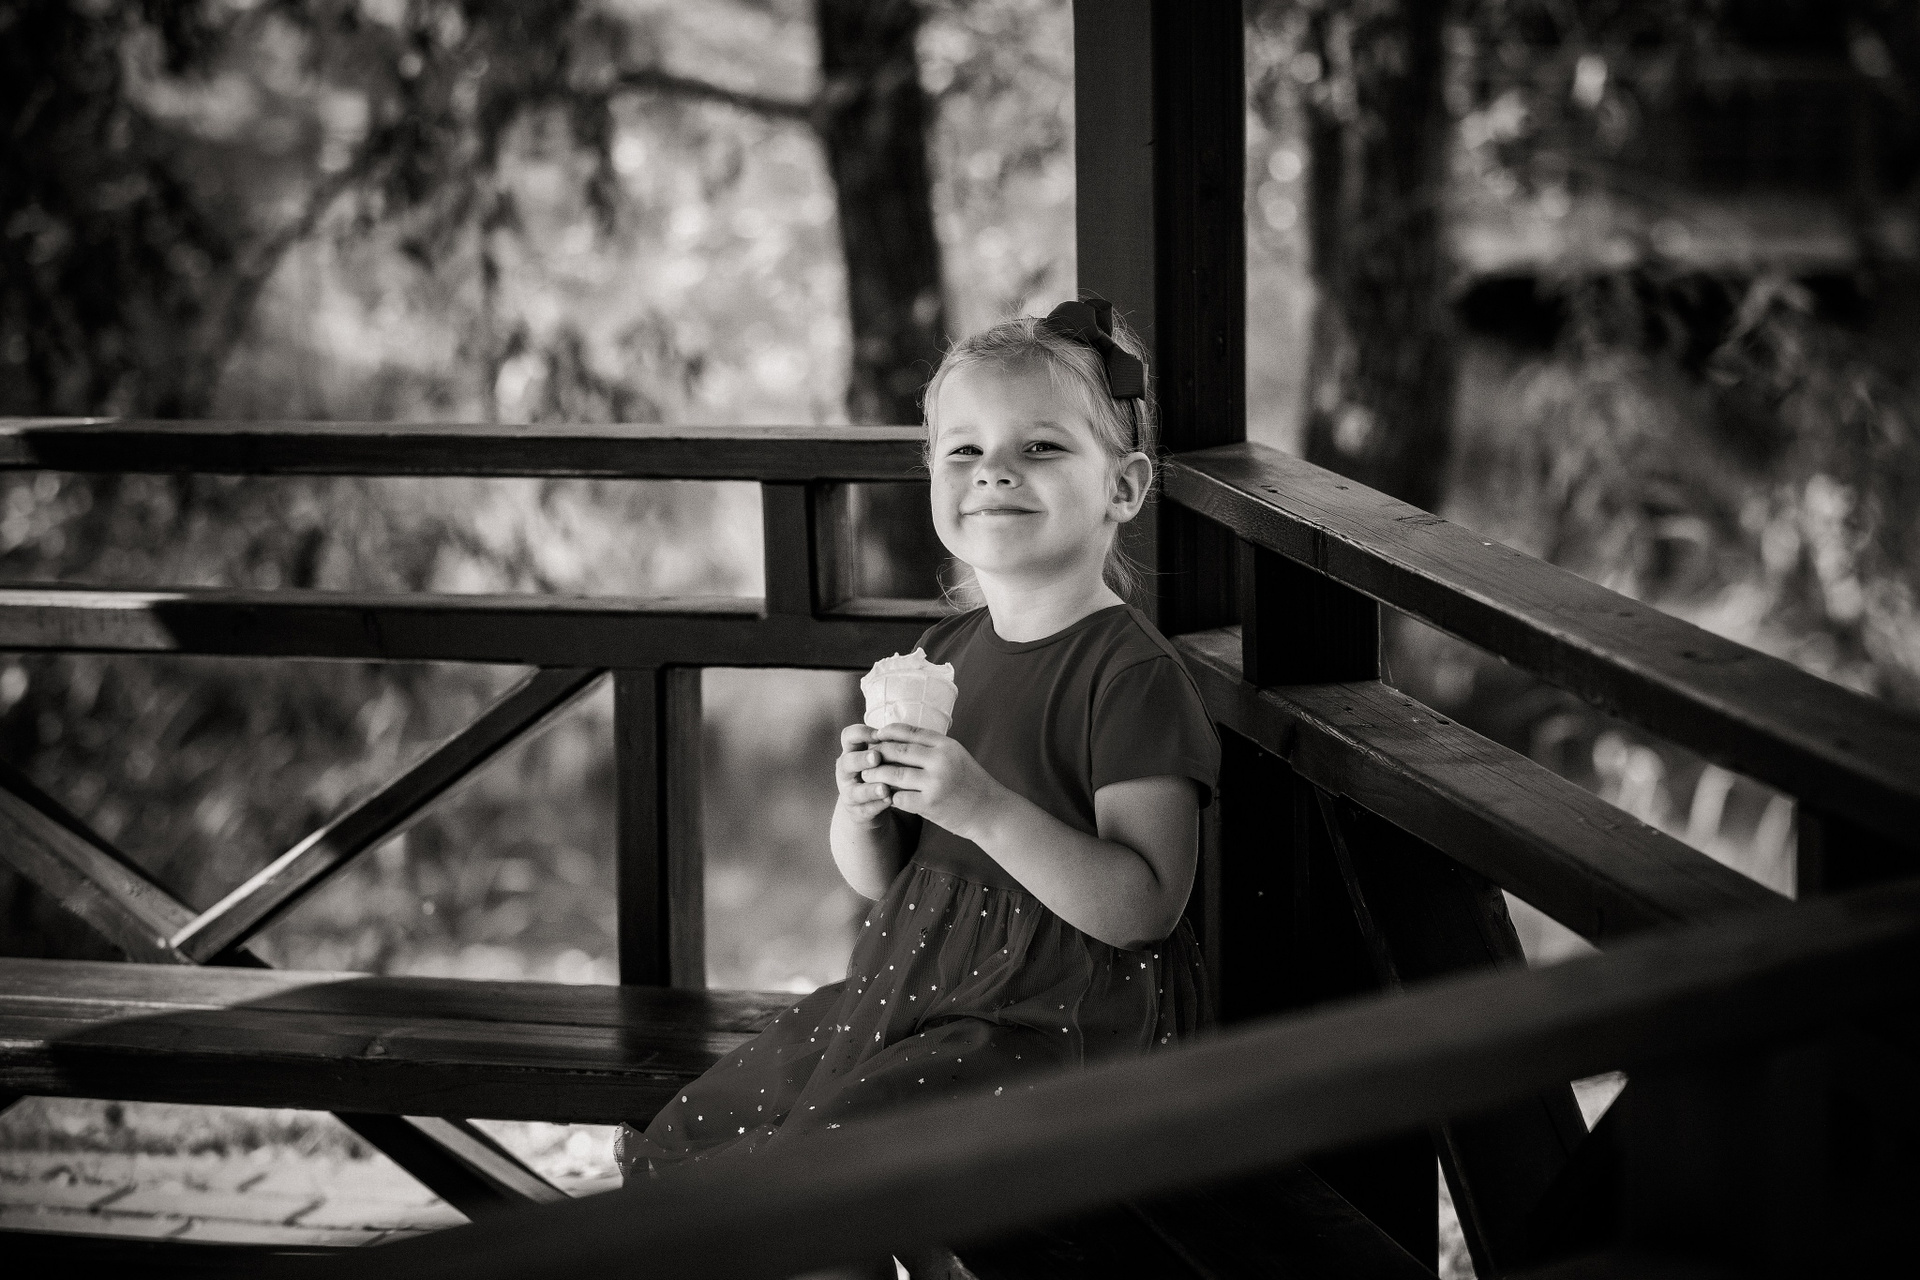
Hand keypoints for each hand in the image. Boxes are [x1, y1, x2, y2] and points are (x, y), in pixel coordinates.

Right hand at [835, 723, 893, 824]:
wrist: (869, 804)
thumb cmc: (879, 772)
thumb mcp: (881, 756)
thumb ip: (887, 745)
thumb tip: (906, 733)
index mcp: (852, 752)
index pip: (848, 736)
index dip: (861, 733)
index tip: (879, 734)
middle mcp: (846, 771)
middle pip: (846, 762)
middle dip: (861, 759)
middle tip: (876, 757)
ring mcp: (849, 792)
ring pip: (855, 790)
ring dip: (870, 788)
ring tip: (885, 787)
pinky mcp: (857, 811)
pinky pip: (865, 809)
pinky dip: (877, 805)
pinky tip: (889, 801)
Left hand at [858, 724, 1002, 839]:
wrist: (990, 811)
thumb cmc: (970, 782)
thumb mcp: (956, 756)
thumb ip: (932, 747)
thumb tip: (899, 737)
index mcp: (946, 745)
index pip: (909, 732)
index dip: (888, 732)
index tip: (875, 735)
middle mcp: (940, 760)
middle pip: (897, 751)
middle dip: (877, 753)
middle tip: (865, 757)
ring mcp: (935, 783)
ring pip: (893, 775)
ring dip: (876, 775)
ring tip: (866, 776)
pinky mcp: (930, 804)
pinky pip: (899, 798)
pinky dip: (888, 796)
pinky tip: (883, 796)